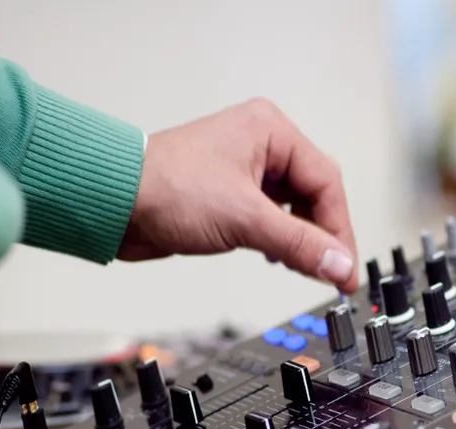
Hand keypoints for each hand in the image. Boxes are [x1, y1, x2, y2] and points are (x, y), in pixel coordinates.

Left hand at [119, 98, 358, 293]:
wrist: (110, 202)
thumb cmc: (163, 188)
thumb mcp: (244, 219)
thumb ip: (299, 244)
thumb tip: (340, 265)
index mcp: (271, 130)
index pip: (326, 182)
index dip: (340, 229)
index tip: (346, 267)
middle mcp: (263, 145)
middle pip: (316, 195)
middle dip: (324, 235)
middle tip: (332, 272)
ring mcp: (248, 170)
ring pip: (297, 209)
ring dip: (303, 240)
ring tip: (306, 267)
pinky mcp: (233, 195)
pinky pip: (275, 219)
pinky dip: (283, 241)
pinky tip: (281, 258)